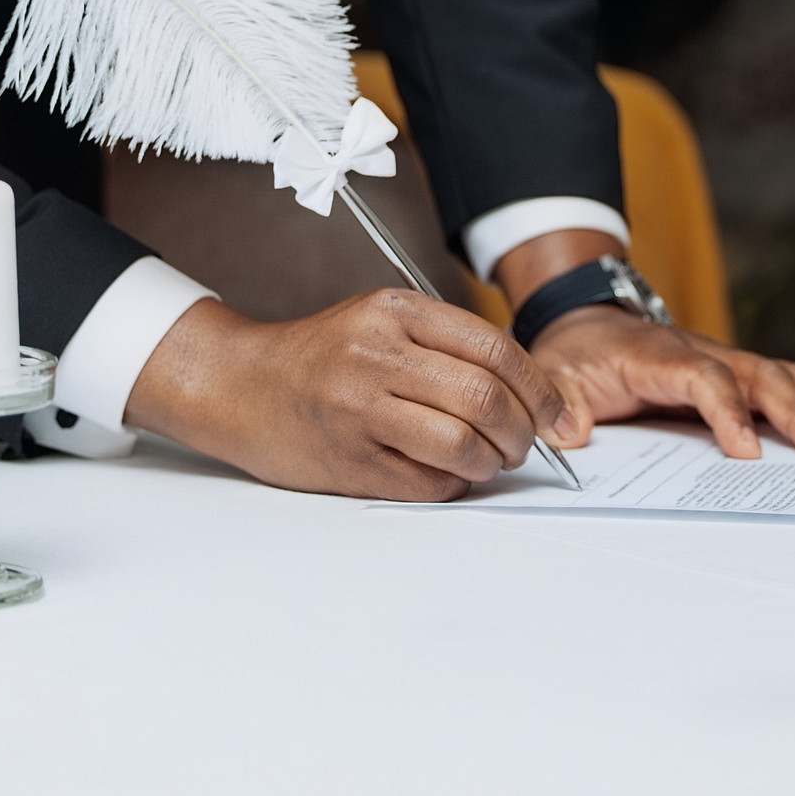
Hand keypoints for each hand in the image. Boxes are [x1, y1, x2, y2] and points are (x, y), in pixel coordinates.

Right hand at [124, 288, 570, 500]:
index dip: (539, 388)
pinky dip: (454, 485)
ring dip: (491, 463)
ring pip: (463, 445)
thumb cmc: (320, 357)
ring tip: (487, 461)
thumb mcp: (380, 320)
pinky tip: (447, 473)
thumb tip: (529, 390)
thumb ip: (446, 344)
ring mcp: (360, 409)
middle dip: (522, 432)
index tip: (554, 414)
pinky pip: (429, 483)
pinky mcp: (349, 460)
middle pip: (486, 398)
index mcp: (394, 310)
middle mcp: (377, 354)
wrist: (240, 385)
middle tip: (522, 444)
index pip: (495, 348)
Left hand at [533, 303, 794, 461]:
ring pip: (793, 380)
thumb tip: (570, 434)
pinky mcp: (746, 376)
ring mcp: (731, 362)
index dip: (726, 413)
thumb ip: (561, 403)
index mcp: (659, 356)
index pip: (702, 380)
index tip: (747, 452)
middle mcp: (706, 353)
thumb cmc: (577, 355)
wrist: (588, 321)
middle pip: (764, 378)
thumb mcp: (556, 376)